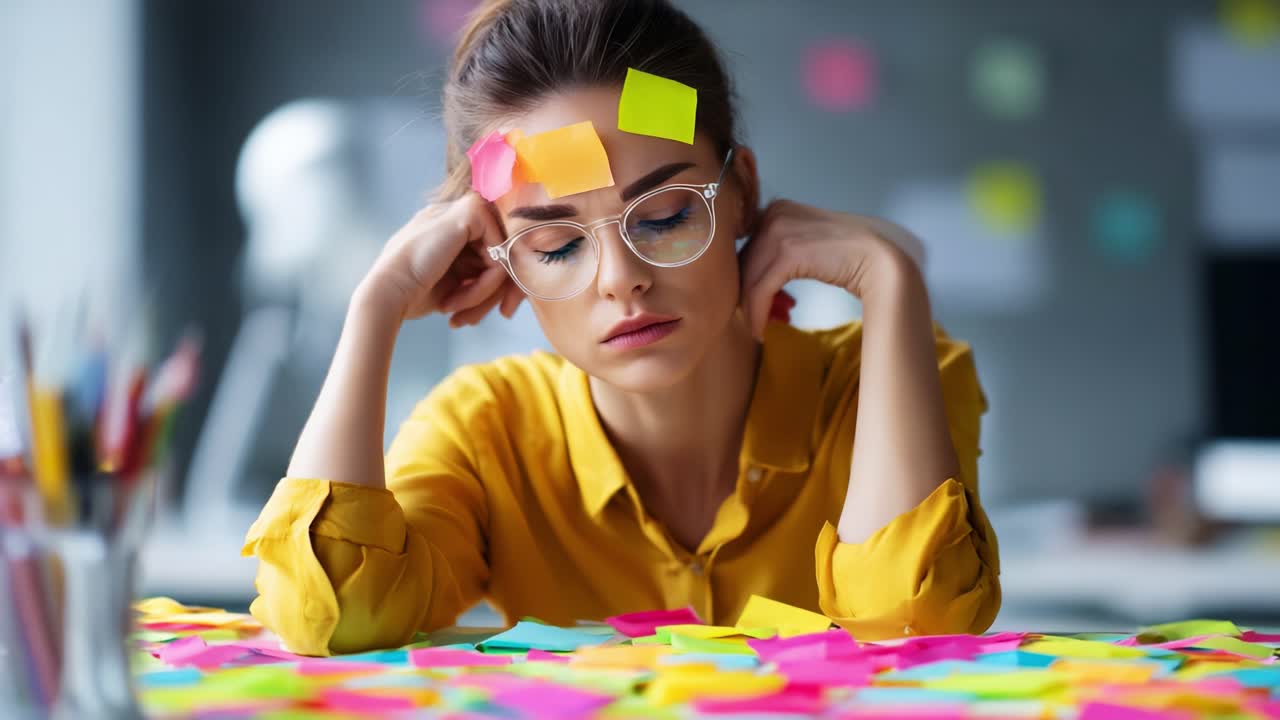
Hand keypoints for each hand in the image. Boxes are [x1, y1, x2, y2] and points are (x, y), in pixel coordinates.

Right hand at [359, 194, 524, 326]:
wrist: (387, 292)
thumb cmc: (413, 293)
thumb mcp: (456, 282)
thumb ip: (481, 273)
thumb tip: (513, 278)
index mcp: (450, 227)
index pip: (491, 252)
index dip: (490, 285)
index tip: (478, 314)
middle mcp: (458, 214)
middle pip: (501, 254)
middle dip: (490, 294)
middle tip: (470, 320)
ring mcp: (464, 209)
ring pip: (503, 258)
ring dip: (483, 295)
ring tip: (460, 314)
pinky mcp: (470, 212)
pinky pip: (500, 256)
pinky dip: (484, 287)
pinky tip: (459, 301)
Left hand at [738, 199, 921, 339]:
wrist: (883, 262)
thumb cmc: (851, 259)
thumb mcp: (809, 247)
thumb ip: (783, 253)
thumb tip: (755, 279)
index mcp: (779, 208)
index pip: (747, 249)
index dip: (748, 280)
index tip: (762, 305)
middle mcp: (775, 213)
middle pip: (743, 263)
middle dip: (748, 296)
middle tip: (761, 321)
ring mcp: (780, 229)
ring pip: (748, 279)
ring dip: (751, 309)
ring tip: (761, 329)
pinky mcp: (788, 252)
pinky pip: (759, 290)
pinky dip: (757, 314)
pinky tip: (761, 331)